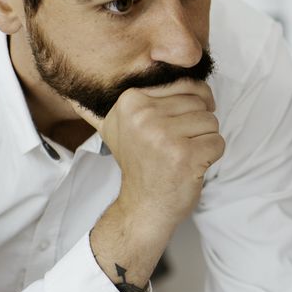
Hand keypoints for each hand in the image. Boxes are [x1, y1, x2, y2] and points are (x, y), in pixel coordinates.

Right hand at [73, 81, 224, 230]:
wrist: (143, 207)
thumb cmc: (141, 163)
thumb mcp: (118, 128)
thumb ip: (115, 105)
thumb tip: (73, 94)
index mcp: (130, 100)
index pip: (186, 84)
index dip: (192, 104)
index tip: (175, 126)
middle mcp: (144, 115)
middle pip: (201, 102)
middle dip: (196, 125)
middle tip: (174, 146)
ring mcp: (164, 136)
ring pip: (211, 121)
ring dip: (204, 141)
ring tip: (180, 156)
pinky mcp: (185, 155)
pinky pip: (218, 142)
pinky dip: (211, 156)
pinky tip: (190, 166)